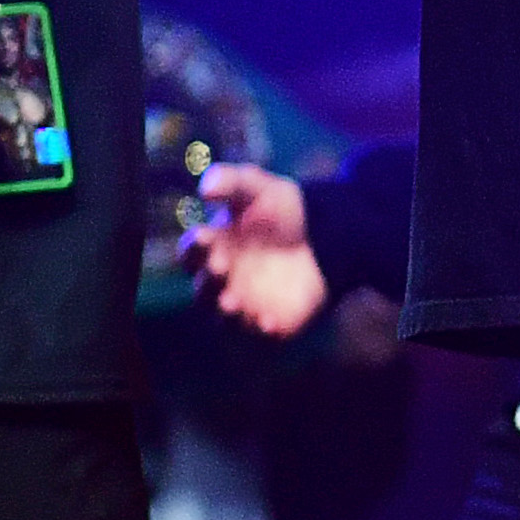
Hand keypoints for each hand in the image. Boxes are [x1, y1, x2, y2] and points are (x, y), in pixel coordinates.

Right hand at [188, 160, 324, 338]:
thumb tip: (206, 187)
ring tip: (232, 303)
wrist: (327, 236)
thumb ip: (232, 182)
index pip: (192, 252)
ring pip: (224, 318)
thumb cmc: (280, 211)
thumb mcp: (258, 188)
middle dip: (208, 280)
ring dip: (226, 312)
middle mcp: (221, 281)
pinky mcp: (272, 323)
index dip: (195, 247)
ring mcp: (245, 305)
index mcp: (211, 248)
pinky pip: (262, 337)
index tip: (205, 236)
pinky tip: (271, 324)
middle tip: (221, 267)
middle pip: (203, 289)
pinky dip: (263, 333)